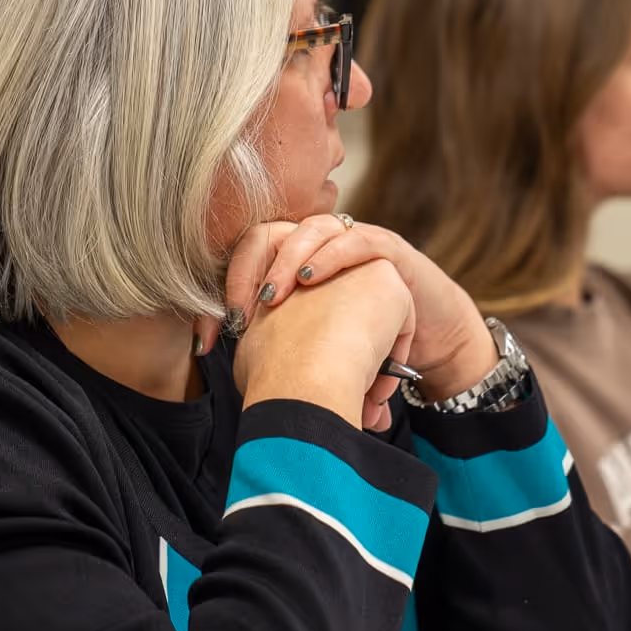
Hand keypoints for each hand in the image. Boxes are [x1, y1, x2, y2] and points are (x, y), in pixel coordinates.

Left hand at [201, 216, 494, 399]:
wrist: (419, 345)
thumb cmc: (361, 355)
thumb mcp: (312, 363)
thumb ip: (281, 369)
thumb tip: (248, 400)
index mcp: (289, 270)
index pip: (244, 261)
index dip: (223, 294)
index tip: (212, 336)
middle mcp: (317, 250)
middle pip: (267, 235)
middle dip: (246, 272)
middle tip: (240, 313)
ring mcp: (352, 243)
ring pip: (312, 230)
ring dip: (288, 260)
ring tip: (274, 296)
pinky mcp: (387, 248)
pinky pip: (356, 239)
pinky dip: (331, 257)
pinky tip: (311, 281)